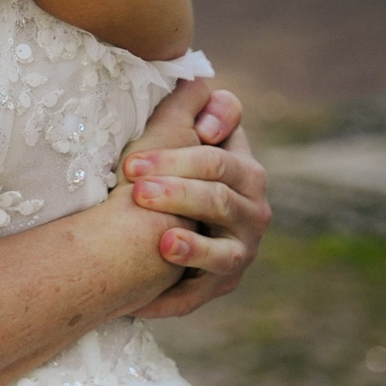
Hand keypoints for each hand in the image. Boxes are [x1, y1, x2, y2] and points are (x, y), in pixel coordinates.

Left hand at [116, 79, 271, 317]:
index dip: (190, 152)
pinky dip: (172, 300)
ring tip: (162, 241)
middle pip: (219, 197)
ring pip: (223, 250)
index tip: (149, 154)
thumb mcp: (180, 133)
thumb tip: (198, 81)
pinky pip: (199, 295)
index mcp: (240, 169)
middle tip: (135, 187)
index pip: (223, 156)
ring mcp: (240, 250)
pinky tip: (143, 303)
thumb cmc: (169, 169)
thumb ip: (192, 106)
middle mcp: (250, 210)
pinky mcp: (221, 283)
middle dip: (179, 191)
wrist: (158, 226)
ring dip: (191, 246)